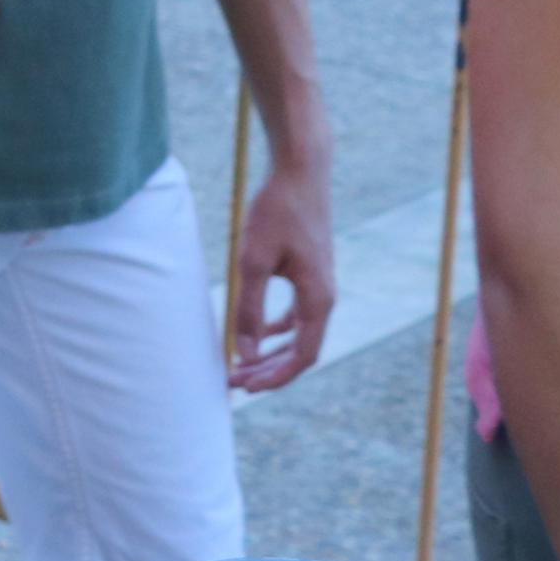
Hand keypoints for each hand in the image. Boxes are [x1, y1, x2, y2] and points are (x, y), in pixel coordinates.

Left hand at [228, 148, 335, 392]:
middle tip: (234, 383)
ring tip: (240, 365)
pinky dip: (276, 329)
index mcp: (318, 299)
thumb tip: (243, 351)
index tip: (245, 387)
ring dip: (271, 351)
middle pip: (302, 350)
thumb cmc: (276, 213)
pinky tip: (255, 333)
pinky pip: (297, 314)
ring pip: (298, 334)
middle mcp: (325, 297)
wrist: (299, 173)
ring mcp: (320, 285)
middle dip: (269, 370)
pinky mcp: (310, 273)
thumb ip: (249, 309)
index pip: (304, 356)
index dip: (276, 377)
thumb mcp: (253, 261)